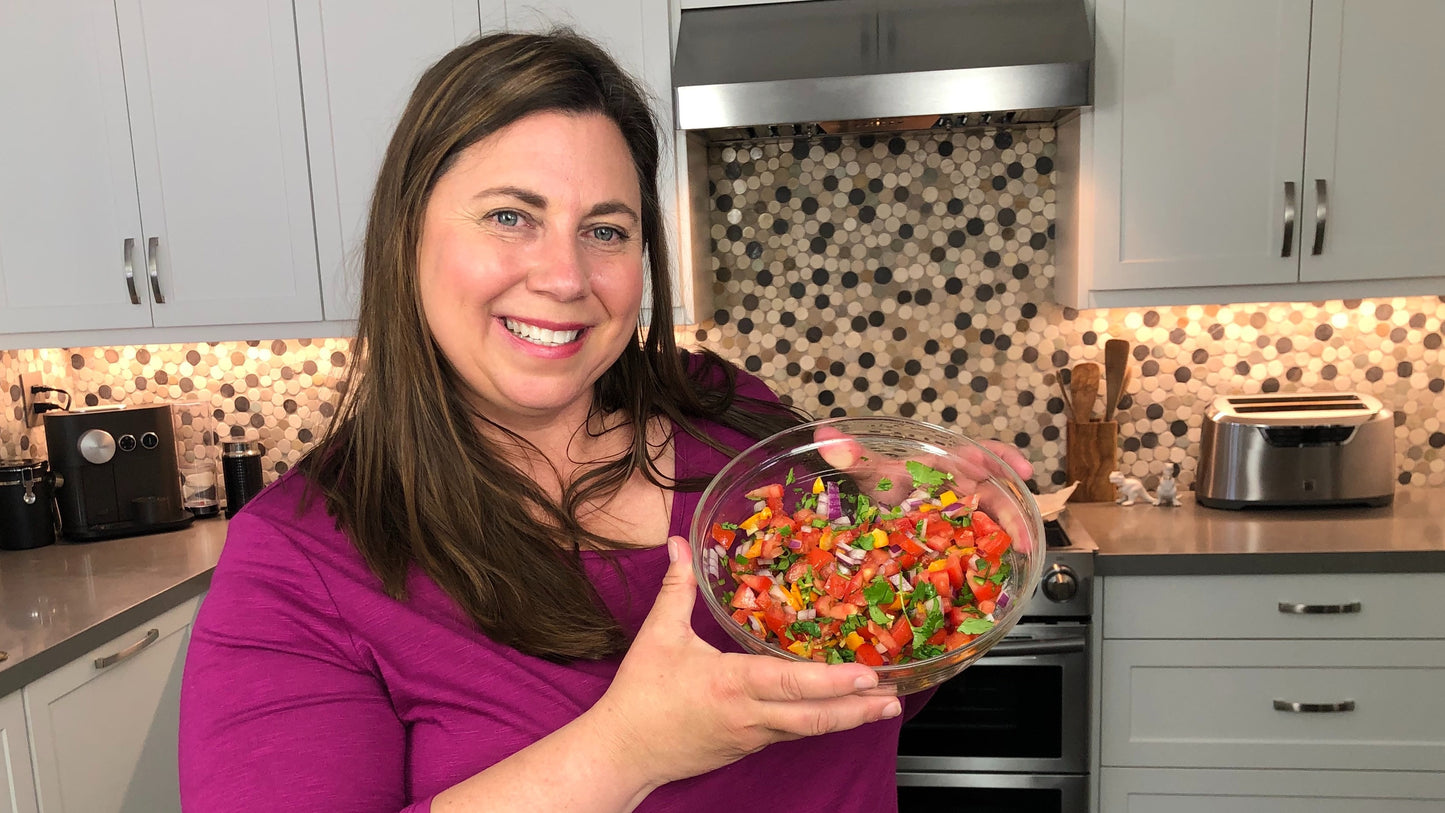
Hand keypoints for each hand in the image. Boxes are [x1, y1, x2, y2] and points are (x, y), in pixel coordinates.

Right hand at [587, 537, 900, 789]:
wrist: (623, 751)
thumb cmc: (641, 694)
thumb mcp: (659, 635)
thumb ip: (676, 587)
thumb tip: (677, 543)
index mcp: (731, 683)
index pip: (792, 684)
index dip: (833, 682)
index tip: (867, 675)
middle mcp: (750, 715)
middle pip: (815, 717)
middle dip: (858, 708)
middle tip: (894, 697)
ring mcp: (752, 735)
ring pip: (809, 729)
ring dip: (848, 718)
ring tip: (883, 707)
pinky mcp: (749, 746)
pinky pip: (792, 732)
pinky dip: (820, 722)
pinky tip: (839, 712)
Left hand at [811, 425, 1036, 551]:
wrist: (874, 516)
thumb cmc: (882, 487)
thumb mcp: (870, 474)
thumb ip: (852, 457)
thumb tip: (823, 436)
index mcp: (946, 466)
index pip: (982, 453)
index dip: (1005, 458)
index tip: (1024, 469)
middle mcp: (961, 490)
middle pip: (995, 494)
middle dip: (1012, 512)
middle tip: (1025, 536)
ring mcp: (963, 518)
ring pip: (993, 522)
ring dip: (1011, 534)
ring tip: (1024, 552)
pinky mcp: (961, 543)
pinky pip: (981, 547)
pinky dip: (992, 556)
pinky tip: (1000, 570)